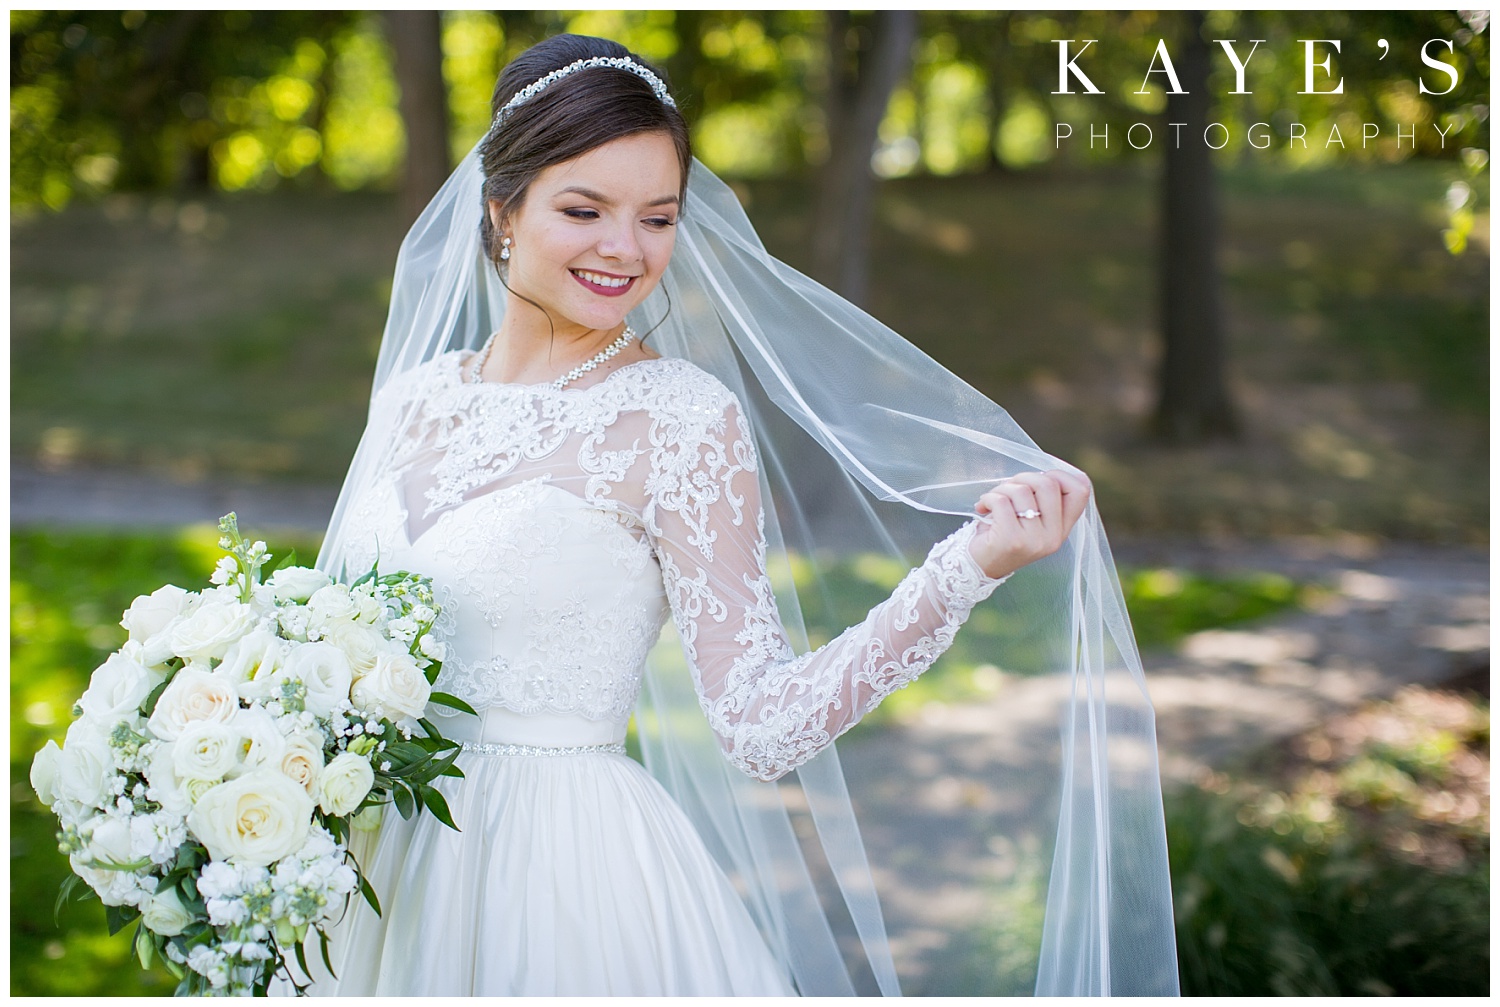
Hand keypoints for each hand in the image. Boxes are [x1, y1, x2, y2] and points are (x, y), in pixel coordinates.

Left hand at [967, 468, 1092, 579]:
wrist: (977, 568)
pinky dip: (988, 498)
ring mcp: (1034, 541)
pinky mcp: (1011, 540)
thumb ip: (1042, 500)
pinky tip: (982, 507)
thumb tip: (1043, 472)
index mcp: (1062, 529)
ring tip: (992, 501)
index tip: (1038, 480)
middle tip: (1008, 488)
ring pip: (1023, 490)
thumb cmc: (1001, 535)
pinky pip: (1001, 501)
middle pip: (1049, 484)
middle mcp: (1053, 537)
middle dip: (1023, 477)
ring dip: (1001, 489)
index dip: (1060, 475)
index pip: (1081, 491)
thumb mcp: (1030, 519)